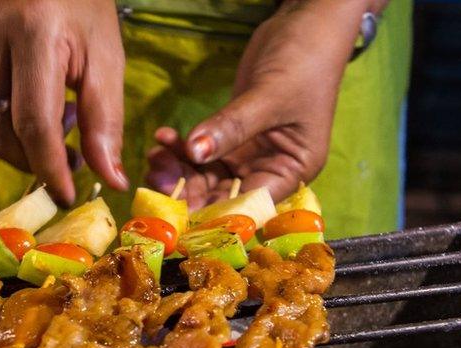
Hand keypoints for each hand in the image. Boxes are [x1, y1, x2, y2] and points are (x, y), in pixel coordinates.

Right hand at [0, 0, 128, 205]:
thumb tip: (111, 180)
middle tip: (72, 154)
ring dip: (24, 141)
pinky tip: (28, 96)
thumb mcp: (106, 60)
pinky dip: (6, 120)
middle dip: (38, 160)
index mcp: (34, 35)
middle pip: (4, 134)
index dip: (49, 168)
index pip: (33, 122)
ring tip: (56, 113)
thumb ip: (106, 123)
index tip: (66, 196)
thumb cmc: (82, 12)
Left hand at [146, 0, 373, 208]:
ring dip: (179, 169)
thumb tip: (195, 153)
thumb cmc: (305, 60)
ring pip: (207, 174)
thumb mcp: (269, 96)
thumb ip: (232, 127)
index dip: (215, 213)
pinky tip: (163, 138)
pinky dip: (182, 147)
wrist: (305, 22)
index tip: (179, 212)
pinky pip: (202, 150)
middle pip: (225, 193)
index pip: (251, 204)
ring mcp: (251, 153)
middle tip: (155, 181)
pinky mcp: (234, 135)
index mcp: (293, 170)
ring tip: (155, 156)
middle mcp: (272, 168)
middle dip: (189, 191)